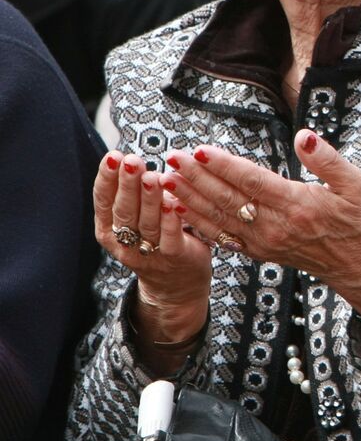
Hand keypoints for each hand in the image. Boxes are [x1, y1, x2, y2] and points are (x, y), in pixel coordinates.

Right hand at [93, 151, 211, 346]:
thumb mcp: (135, 218)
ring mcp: (150, 252)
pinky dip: (171, 222)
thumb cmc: (156, 238)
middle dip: (127, 184)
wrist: (176, 283)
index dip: (107, 179)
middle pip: (124, 211)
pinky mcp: (175, 257)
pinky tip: (172, 204)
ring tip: (152, 176)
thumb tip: (128, 159)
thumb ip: (131, 194)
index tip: (112, 157)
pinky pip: (171, 239)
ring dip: (149, 199)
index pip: (104, 202)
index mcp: (110, 230)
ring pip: (146, 224)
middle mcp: (125, 243)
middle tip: (131, 161)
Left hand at [161, 130, 360, 328]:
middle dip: (196, 177)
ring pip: (218, 218)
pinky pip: (221, 236)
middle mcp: (275, 225)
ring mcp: (263, 241)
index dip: (224, 165)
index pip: (253, 181)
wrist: (353, 263)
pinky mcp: (256, 251)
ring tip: (166, 179)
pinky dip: (197, 222)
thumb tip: (303, 136)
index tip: (200, 150)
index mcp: (297, 204)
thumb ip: (328, 159)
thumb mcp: (355, 184)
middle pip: (228, 198)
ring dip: (189, 198)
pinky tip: (179, 208)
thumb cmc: (355, 219)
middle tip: (172, 157)